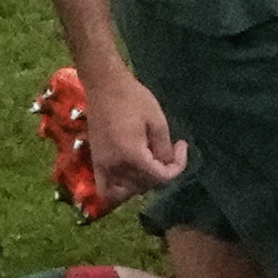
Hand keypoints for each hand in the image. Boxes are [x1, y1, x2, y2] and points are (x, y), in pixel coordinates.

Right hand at [76, 64, 188, 199]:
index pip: (160, 177)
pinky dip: (119, 191)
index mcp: (132, 155)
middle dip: (161, 173)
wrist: (104, 86)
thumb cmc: (133, 98)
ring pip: (126, 192)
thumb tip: (167, 164)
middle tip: (169, 152)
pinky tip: (130, 178)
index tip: (182, 146)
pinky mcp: (95, 162)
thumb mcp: (157, 121)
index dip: (177, 167)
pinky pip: (105, 189)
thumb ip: (163, 148)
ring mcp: (102, 166)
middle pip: (145, 185)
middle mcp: (115, 166)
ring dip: (142, 183)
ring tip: (151, 164)